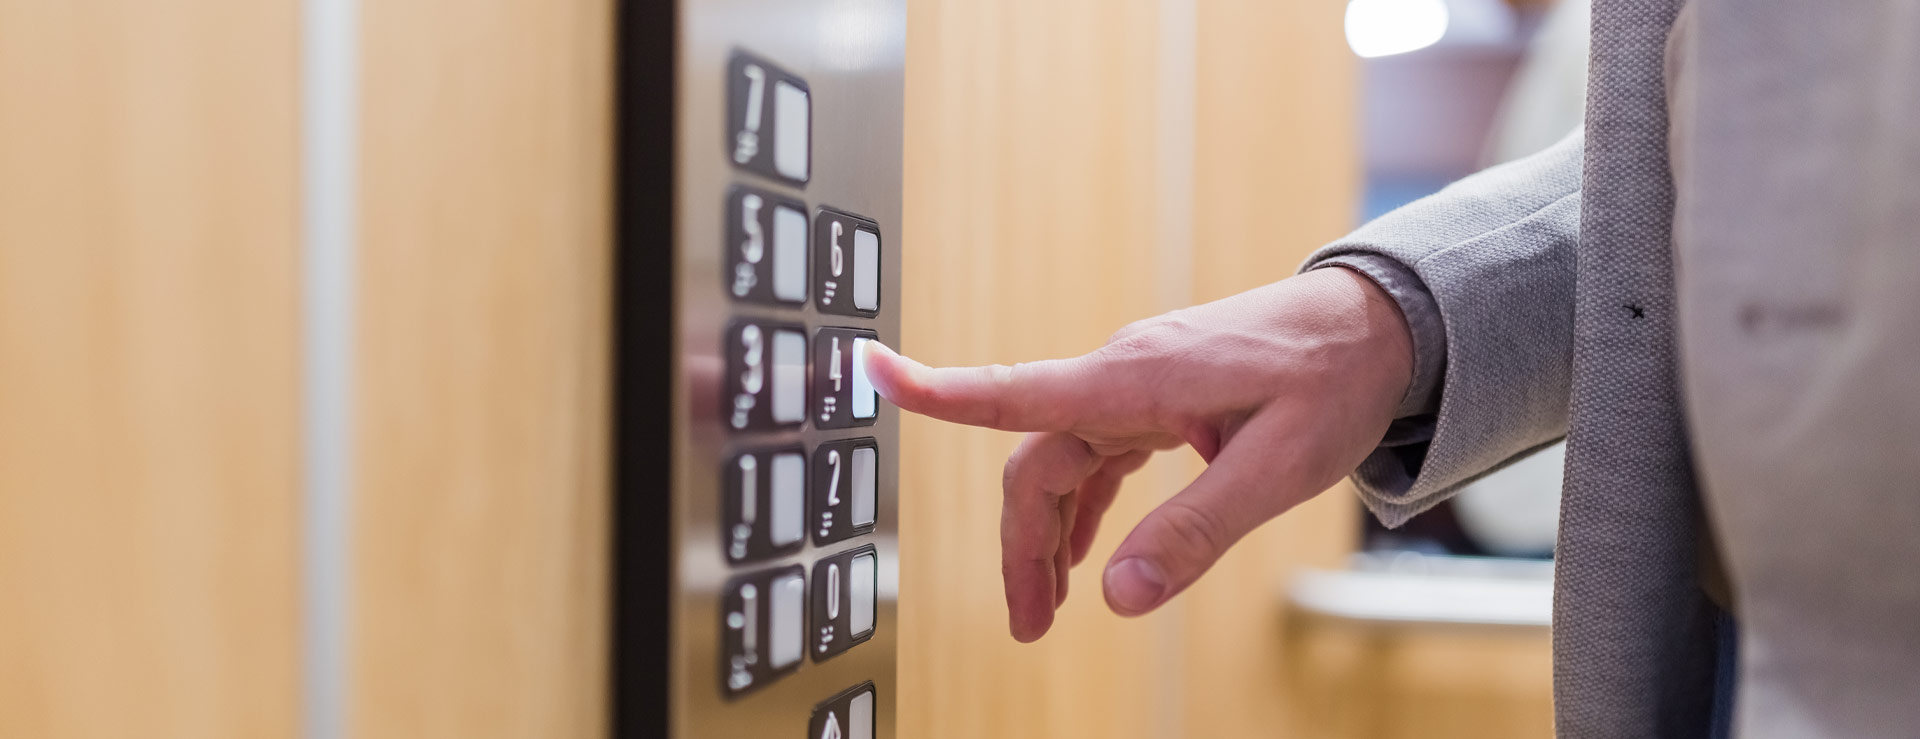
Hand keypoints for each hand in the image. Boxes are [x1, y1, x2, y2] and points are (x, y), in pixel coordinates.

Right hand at [862, 267, 1413, 641]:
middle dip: (1021, 545)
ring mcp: (1139, 384)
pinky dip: (1085, 506)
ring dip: (1049, 534)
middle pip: (1036, 463)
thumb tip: (1118, 597)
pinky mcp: (1160, 395)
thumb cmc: (1333, 378)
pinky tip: (1089, 551)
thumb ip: (1194, 533)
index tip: (870, 370)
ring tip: (1048, 608)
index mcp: (1135, 379)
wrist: (1376, 323)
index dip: (936, 392)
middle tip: (1029, 624)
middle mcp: (1123, 376)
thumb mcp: (1275, 468)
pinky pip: (1099, 453)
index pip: (1013, 392)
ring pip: (1063, 463)